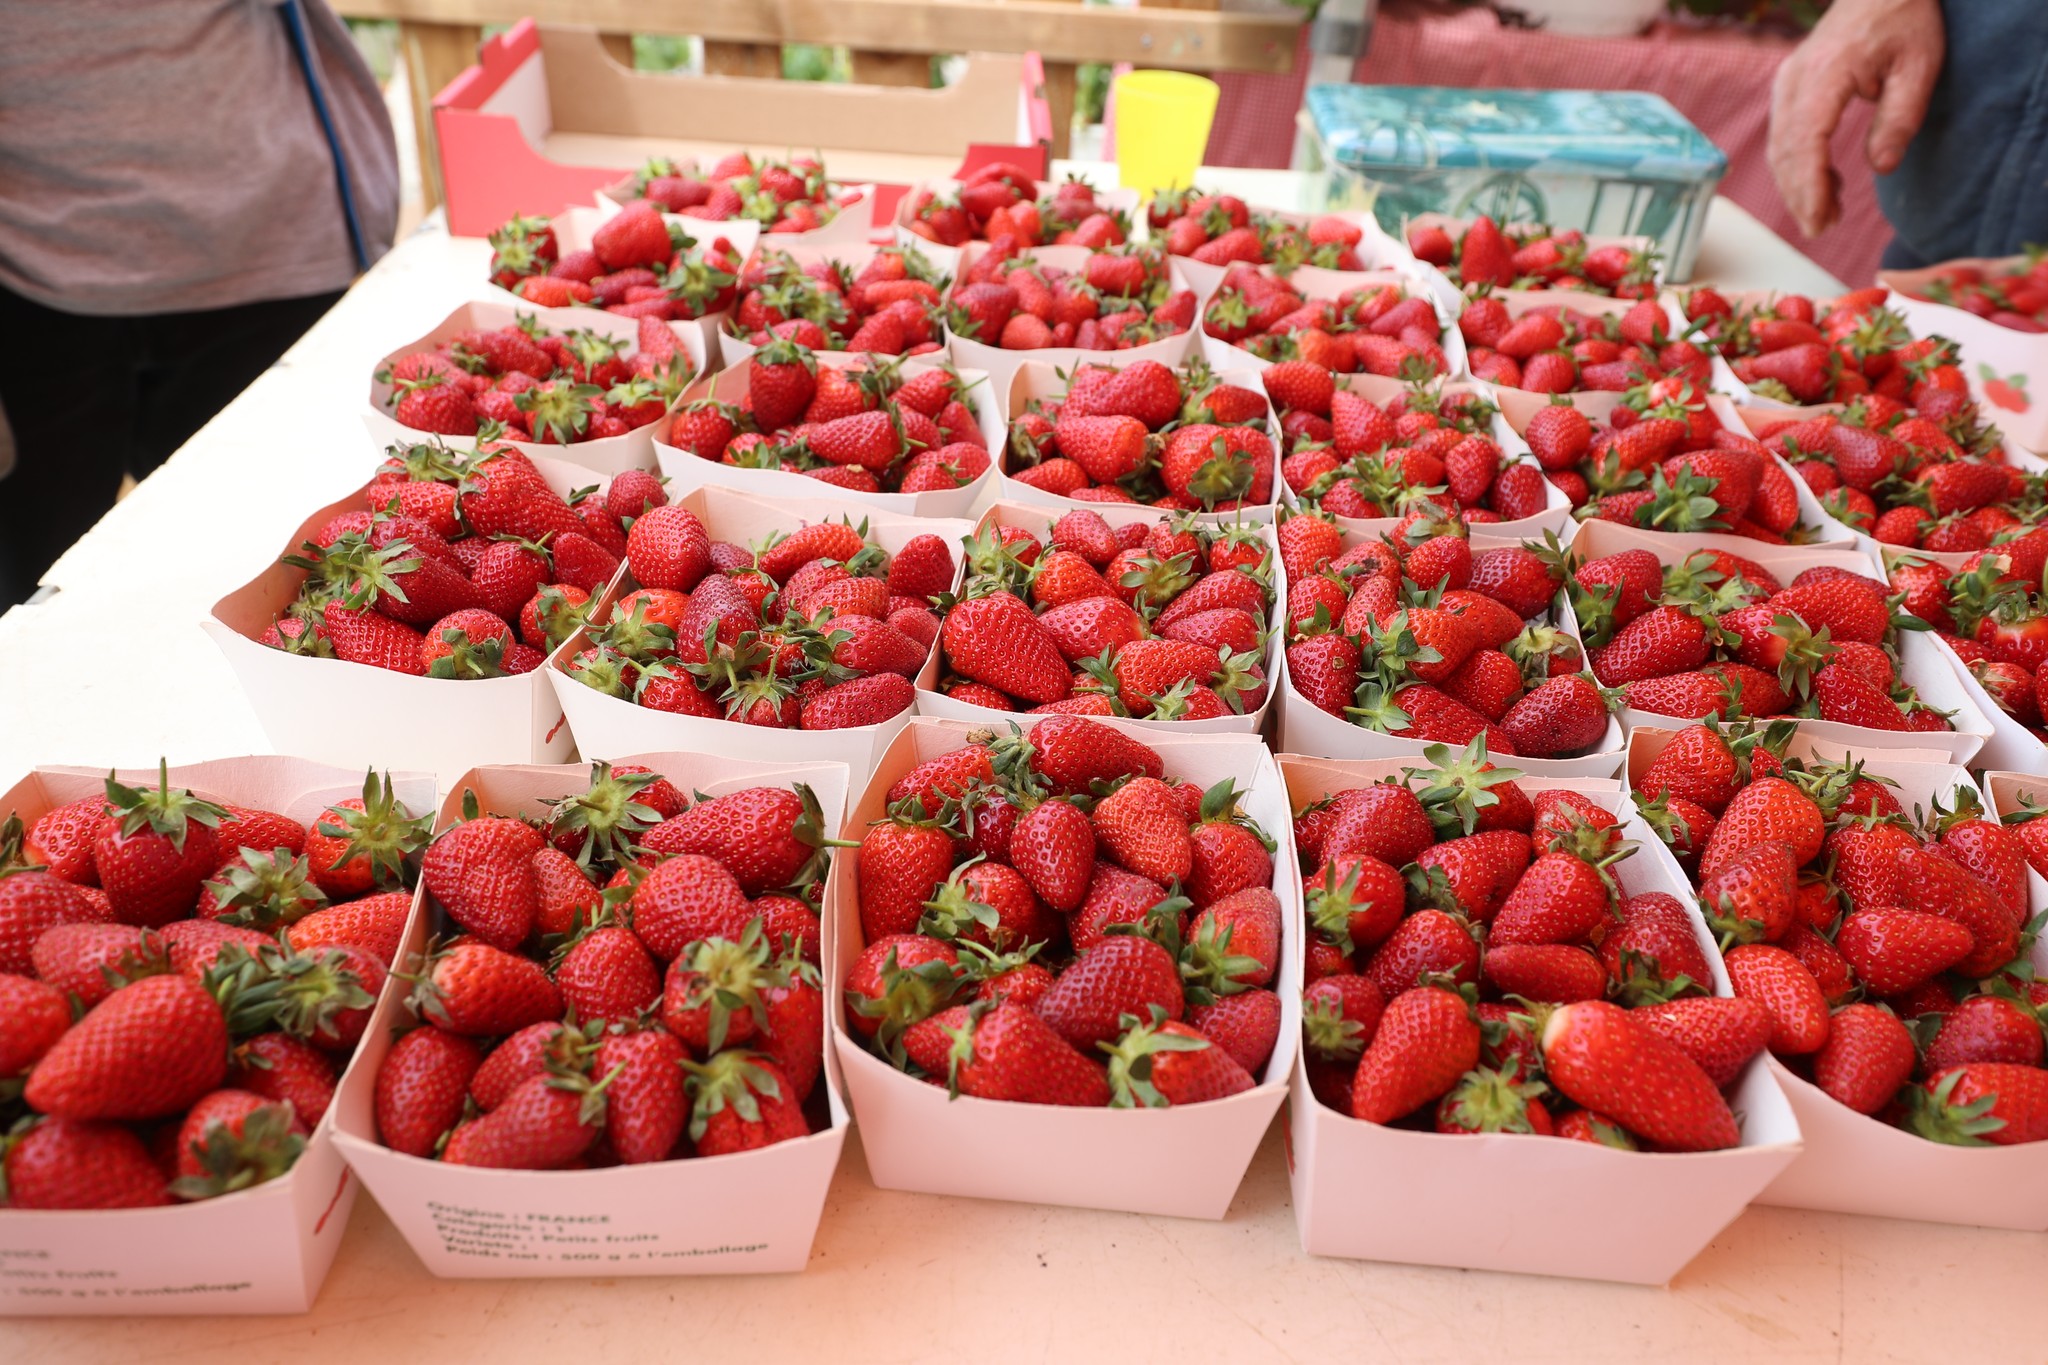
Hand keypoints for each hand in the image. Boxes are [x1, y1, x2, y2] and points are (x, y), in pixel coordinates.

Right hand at [1767, 0, 1944, 236]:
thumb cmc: (1905, 20)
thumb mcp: (1920, 66)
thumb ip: (1901, 118)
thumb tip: (1880, 167)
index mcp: (1826, 73)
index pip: (1806, 141)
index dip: (1809, 187)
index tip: (1818, 220)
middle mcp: (1795, 78)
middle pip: (1785, 150)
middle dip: (1799, 195)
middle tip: (1821, 229)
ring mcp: (1787, 81)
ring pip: (1779, 146)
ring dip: (1797, 184)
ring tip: (1826, 213)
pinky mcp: (1789, 87)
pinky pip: (1784, 134)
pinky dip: (1798, 165)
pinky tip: (1824, 182)